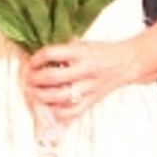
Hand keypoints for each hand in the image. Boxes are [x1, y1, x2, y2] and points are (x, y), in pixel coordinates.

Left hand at [22, 39, 139, 122]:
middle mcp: (85, 69)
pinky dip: (58, 112)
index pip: (51, 54)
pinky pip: (72, 112)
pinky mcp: (92, 100)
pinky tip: (51, 107)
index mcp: (81, 52)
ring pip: (59, 97)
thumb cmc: (101, 52)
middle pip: (52, 77)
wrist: (127, 62)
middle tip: (29, 78)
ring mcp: (89, 87)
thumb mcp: (83, 44)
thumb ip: (64, 51)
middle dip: (35, 79)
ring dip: (41, 96)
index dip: (36, 58)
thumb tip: (38, 59)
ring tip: (35, 92)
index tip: (31, 62)